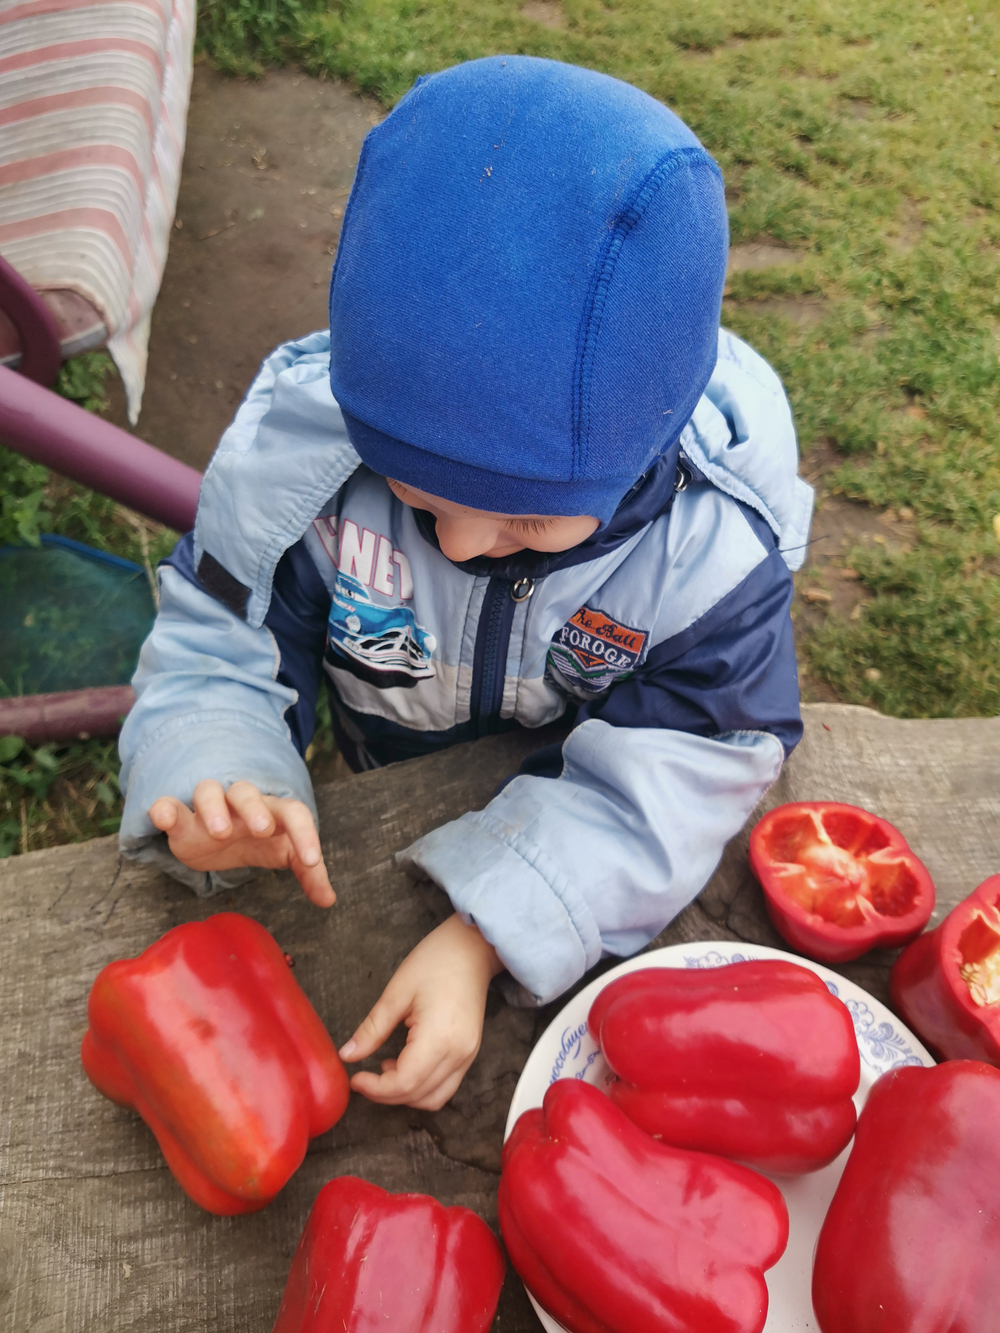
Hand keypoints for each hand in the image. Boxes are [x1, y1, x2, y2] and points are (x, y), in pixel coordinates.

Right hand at [149, 779, 334, 906]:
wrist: (220, 836)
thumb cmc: (259, 841)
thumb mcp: (283, 855)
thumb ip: (308, 873)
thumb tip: (329, 901)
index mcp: (272, 811)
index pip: (293, 813)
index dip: (305, 834)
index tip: (311, 862)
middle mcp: (242, 804)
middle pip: (247, 792)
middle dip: (255, 808)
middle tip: (261, 829)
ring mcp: (210, 808)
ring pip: (209, 791)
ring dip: (214, 807)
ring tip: (219, 832)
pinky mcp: (181, 820)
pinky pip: (169, 804)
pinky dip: (165, 808)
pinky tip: (163, 816)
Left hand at [340, 913, 503, 1109]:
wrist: (472, 948)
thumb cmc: (434, 962)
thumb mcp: (396, 993)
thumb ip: (372, 1029)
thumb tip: (347, 1056)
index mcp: (439, 1038)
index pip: (404, 1083)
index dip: (375, 1088)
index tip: (355, 1078)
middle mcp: (458, 1054)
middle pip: (418, 1095)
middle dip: (385, 1094)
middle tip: (363, 1077)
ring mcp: (468, 1056)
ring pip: (434, 1098)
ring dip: (405, 1094)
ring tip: (385, 1069)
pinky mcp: (470, 1053)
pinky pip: (445, 1086)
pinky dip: (422, 1087)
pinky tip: (405, 1064)